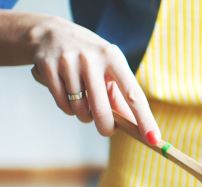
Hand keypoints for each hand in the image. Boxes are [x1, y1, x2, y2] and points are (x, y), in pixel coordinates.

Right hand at [28, 17, 159, 142]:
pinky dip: (68, 108)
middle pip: (102, 109)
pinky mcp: (48, 68)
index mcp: (113, 57)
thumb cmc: (88, 57)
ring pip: (80, 110)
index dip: (144, 119)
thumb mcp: (108, 67)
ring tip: (83, 101)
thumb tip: (134, 125)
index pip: (133, 94)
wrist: (50, 33)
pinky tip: (68, 95)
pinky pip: (63, 104)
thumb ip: (120, 95)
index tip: (153, 139)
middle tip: (107, 130)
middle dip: (106, 127)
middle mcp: (91, 58)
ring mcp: (68, 62)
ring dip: (83, 114)